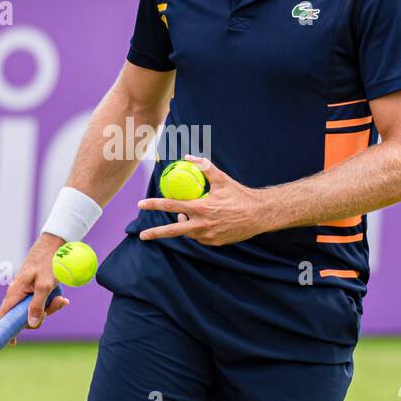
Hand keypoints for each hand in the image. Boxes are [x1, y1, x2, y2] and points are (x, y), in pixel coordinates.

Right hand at [0, 234, 70, 344]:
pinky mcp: (34, 291)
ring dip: (49, 309)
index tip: (13, 343)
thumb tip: (32, 324)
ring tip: (61, 299)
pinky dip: (51, 303)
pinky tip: (62, 298)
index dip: (6, 330)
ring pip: (34, 310)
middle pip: (24, 317)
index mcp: (15, 293)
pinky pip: (41, 303)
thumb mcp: (45, 285)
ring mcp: (26, 293)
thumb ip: (38, 305)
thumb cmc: (48, 263)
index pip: (3, 316)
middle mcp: (17, 294)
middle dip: (41, 317)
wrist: (53, 246)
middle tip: (55, 305)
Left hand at [136, 156, 267, 245]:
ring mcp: (208, 236)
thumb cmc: (239, 195)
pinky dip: (197, 229)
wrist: (259, 214)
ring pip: (187, 232)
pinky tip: (205, 221)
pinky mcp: (215, 243)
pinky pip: (200, 237)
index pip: (172, 206)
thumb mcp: (221, 179)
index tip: (141, 204)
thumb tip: (187, 157)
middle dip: (155, 233)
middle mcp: (202, 225)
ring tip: (187, 215)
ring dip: (184, 224)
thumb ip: (204, 167)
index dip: (154, 204)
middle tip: (142, 235)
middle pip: (172, 230)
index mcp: (201, 208)